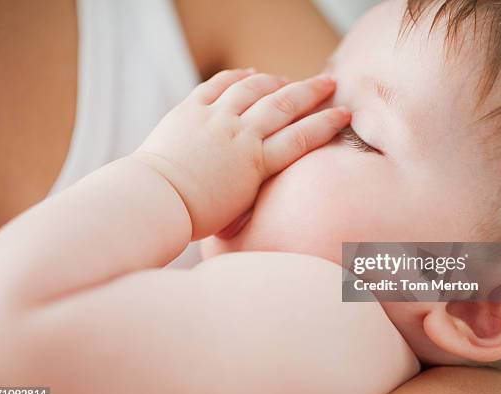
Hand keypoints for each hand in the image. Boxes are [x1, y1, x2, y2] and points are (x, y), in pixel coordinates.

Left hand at [134, 69, 349, 238]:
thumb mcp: (239, 208)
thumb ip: (258, 188)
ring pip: (254, 88)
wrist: (156, 201)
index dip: (326, 124)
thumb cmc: (197, 215)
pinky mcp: (191, 109)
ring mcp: (215, 118)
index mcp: (256, 164)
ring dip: (276, 79)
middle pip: (284, 105)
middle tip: (329, 82)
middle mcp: (241, 135)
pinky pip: (219, 84)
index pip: (301, 137)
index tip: (345, 113)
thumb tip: (271, 179)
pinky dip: (238, 76)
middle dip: (311, 92)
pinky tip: (250, 72)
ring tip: (290, 78)